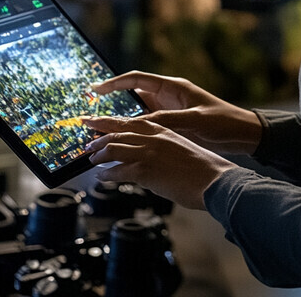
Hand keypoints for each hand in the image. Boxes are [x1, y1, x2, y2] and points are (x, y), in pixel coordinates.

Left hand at [82, 116, 236, 209]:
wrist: (213, 180)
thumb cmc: (201, 168)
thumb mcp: (180, 148)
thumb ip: (162, 148)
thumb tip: (146, 158)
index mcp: (163, 129)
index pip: (131, 121)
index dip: (112, 122)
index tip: (99, 121)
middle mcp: (153, 137)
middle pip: (118, 130)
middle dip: (98, 133)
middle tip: (87, 138)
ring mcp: (147, 152)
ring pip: (113, 148)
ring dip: (99, 154)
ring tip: (92, 158)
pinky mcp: (144, 169)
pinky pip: (116, 171)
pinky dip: (106, 174)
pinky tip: (102, 177)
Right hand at [91, 71, 262, 155]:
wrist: (242, 134)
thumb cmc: (223, 121)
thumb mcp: (195, 120)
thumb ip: (168, 120)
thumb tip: (140, 123)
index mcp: (173, 87)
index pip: (136, 79)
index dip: (114, 83)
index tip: (94, 90)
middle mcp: (168, 96)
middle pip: (132, 96)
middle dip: (112, 105)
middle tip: (91, 116)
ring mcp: (169, 110)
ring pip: (137, 113)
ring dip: (121, 121)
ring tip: (100, 132)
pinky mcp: (172, 124)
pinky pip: (147, 125)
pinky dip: (134, 132)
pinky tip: (122, 144)